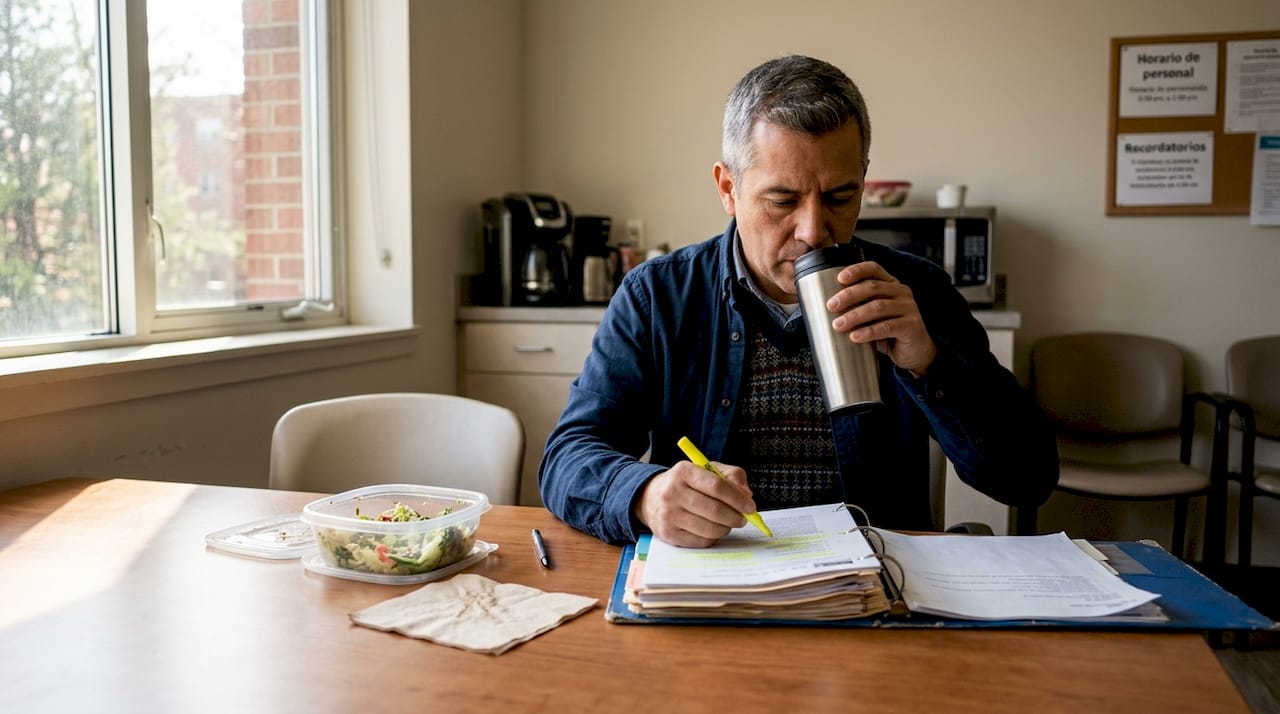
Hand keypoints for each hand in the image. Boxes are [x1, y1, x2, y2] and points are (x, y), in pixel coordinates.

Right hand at [633, 461, 754, 547]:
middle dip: (735, 517)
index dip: (738, 498)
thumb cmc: (686, 483)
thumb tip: (746, 496)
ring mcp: (668, 515)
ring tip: (728, 523)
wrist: (650, 498)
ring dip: (726, 528)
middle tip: (743, 518)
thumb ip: (731, 477)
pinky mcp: (669, 534)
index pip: (717, 486)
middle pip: (714, 510)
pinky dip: (713, 537)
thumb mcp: (707, 470)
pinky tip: (713, 529)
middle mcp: (672, 492)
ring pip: (709, 529)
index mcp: (684, 471)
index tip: (750, 507)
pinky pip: (701, 541)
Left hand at [825, 261, 936, 375]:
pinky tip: (855, 337)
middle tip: (831, 306)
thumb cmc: (888, 332)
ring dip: (855, 315)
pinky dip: (868, 332)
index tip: (839, 278)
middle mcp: (902, 292)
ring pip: (878, 307)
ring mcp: (909, 308)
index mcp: (891, 284)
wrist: (914, 352)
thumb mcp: (872, 316)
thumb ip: (858, 307)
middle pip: (872, 287)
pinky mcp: (912, 326)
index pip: (873, 269)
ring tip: (838, 325)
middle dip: (849, 296)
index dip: (856, 270)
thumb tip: (827, 307)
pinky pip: (887, 327)